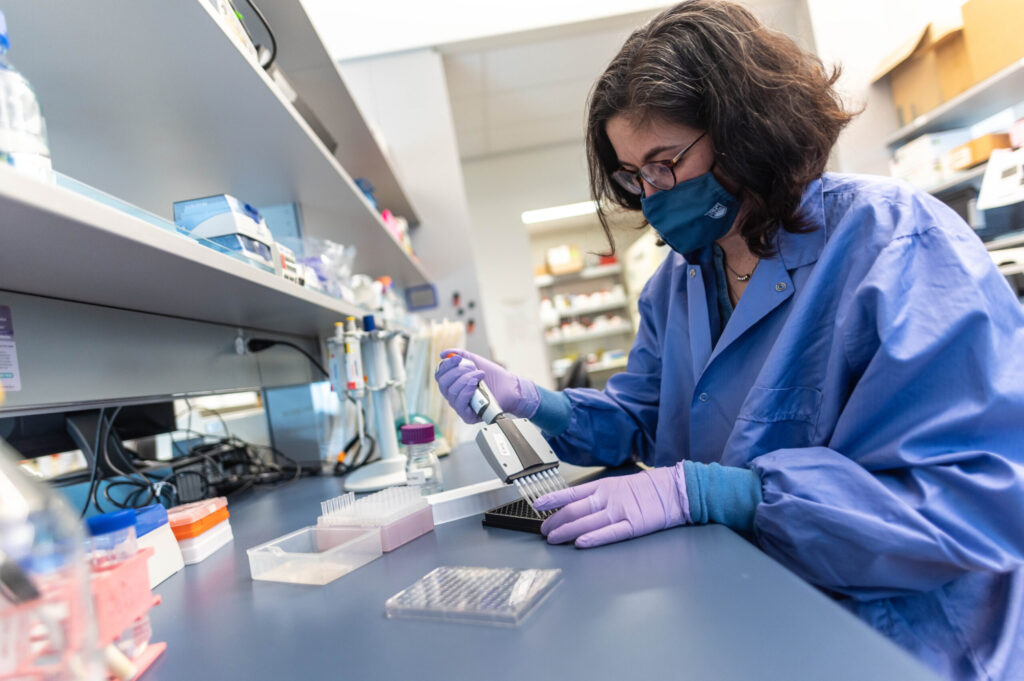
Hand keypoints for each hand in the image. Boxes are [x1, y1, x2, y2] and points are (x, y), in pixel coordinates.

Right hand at [435, 349, 539, 422]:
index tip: (458, 358)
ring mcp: (459, 406)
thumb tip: (444, 353)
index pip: (439, 375)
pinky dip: (468, 390)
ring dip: (467, 379)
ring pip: (452, 392)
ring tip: (480, 375)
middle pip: (443, 383)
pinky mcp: (467, 416)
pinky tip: (477, 385)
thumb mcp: (475, 361)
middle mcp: (453, 396)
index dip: (446, 365)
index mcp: (452, 383)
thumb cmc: (494, 377)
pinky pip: (459, 403)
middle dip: (458, 372)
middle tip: (473, 368)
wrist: (509, 387)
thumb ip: (460, 355)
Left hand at [534, 464, 689, 547]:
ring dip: (567, 531)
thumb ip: (599, 495)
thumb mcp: (619, 484)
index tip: (538, 505)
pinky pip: (611, 533)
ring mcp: (621, 511)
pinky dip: (595, 538)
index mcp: (605, 486)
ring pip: (588, 522)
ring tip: (553, 539)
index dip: (553, 499)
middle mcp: (609, 498)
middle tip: (544, 531)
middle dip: (556, 521)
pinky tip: (581, 542)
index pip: (572, 493)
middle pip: (575, 510)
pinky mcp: (634, 525)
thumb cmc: (648, 488)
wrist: (676, 489)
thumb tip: (576, 504)